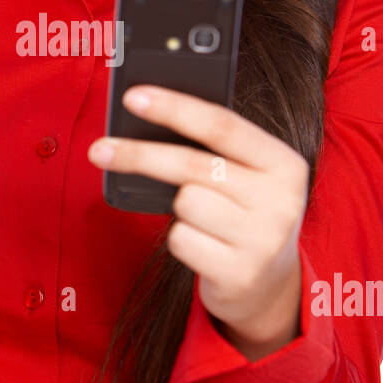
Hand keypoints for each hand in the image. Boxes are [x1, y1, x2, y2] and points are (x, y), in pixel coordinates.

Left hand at [88, 85, 308, 349]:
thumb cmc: (243, 213)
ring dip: (178, 209)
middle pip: (192, 165)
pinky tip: (204, 246)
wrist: (269, 285)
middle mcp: (281, 200)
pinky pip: (181, 240)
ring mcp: (264, 240)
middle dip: (139, 155)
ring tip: (203, 219)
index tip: (134, 97)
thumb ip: (213, 149)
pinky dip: (182, 240)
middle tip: (98, 150)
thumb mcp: (246, 176)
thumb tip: (146, 116)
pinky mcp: (240, 273)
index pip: (223, 125)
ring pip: (185, 203)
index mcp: (284, 163)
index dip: (175, 107)